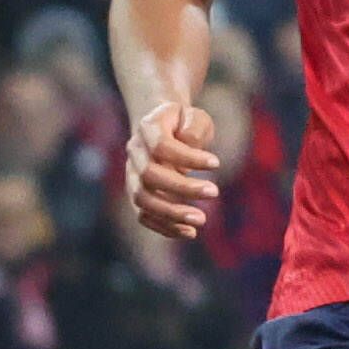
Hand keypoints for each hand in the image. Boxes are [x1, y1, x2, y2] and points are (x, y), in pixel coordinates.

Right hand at [122, 93, 220, 244]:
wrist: (163, 128)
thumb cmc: (185, 122)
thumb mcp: (195, 116)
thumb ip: (194, 127)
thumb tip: (189, 145)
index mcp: (147, 127)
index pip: (161, 146)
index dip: (187, 157)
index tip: (217, 163)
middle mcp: (134, 152)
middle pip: (149, 175)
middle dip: (182, 187)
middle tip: (214, 192)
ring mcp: (132, 174)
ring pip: (142, 199)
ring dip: (171, 213)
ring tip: (201, 220)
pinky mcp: (137, 194)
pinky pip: (143, 215)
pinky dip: (164, 226)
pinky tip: (189, 233)